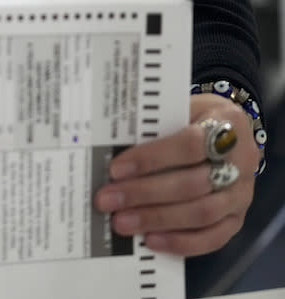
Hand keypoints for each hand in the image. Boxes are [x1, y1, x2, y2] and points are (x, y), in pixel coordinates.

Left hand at [93, 92, 259, 255]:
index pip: (189, 144)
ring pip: (202, 213)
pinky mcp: (238, 218)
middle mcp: (241, 160)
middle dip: (144, 193)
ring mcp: (242, 193)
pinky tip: (151, 240)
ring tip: (122, 222)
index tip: (115, 169)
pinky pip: (213, 237)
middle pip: (192, 183)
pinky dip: (181, 242)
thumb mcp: (177, 108)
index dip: (151, 158)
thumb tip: (108, 150)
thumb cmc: (192, 117)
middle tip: (107, 200)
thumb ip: (153, 126)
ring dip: (157, 219)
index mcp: (226, 123)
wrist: (226, 130)